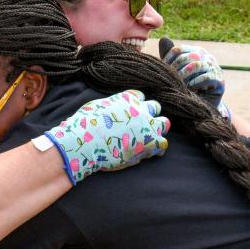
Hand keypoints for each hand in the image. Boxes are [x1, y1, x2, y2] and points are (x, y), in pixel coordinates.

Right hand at [44, 90, 169, 184]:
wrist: (85, 143)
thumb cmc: (85, 126)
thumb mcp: (97, 106)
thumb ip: (110, 106)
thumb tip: (110, 110)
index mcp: (127, 98)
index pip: (140, 96)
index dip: (136, 106)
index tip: (131, 114)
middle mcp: (141, 108)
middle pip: (155, 107)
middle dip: (149, 115)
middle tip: (141, 126)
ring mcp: (148, 125)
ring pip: (164, 123)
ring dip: (158, 129)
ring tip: (149, 137)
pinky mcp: (151, 142)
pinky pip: (163, 144)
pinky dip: (158, 148)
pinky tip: (151, 152)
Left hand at [162, 43, 225, 105]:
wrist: (198, 107)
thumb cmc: (185, 87)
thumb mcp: (175, 72)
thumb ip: (169, 57)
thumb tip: (164, 38)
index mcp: (195, 52)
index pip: (179, 50)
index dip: (169, 60)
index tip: (164, 71)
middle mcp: (206, 57)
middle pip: (188, 57)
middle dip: (177, 69)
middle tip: (173, 80)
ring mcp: (215, 68)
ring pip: (196, 65)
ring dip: (185, 76)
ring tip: (181, 85)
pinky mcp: (220, 81)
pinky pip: (206, 78)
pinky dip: (195, 84)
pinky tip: (191, 90)